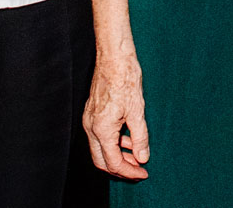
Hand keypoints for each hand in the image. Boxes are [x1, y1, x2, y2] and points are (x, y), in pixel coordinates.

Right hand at [83, 47, 150, 179]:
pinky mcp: (92, 114)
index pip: (113, 162)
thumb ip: (140, 137)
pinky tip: (128, 139)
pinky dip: (114, 143)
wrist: (114, 58)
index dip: (129, 171)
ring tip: (136, 155)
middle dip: (120, 168)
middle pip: (102, 160)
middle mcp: (91, 128)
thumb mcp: (138, 111)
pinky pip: (100, 136)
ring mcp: (89, 121)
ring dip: (117, 155)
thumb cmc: (126, 80)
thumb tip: (142, 157)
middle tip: (138, 170)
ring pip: (100, 149)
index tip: (143, 173)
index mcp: (101, 130)